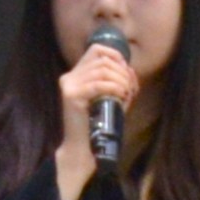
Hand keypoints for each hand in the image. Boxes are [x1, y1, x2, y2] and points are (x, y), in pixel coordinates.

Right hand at [50, 40, 141, 199]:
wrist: (83, 150)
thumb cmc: (99, 125)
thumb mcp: (112, 98)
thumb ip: (120, 82)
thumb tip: (130, 68)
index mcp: (76, 74)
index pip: (96, 49)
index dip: (115, 55)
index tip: (126, 71)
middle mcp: (69, 77)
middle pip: (101, 60)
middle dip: (121, 72)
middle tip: (129, 89)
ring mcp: (68, 86)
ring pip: (101, 70)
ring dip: (120, 80)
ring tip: (125, 94)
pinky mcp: (71, 96)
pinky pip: (98, 84)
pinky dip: (113, 87)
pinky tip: (120, 95)